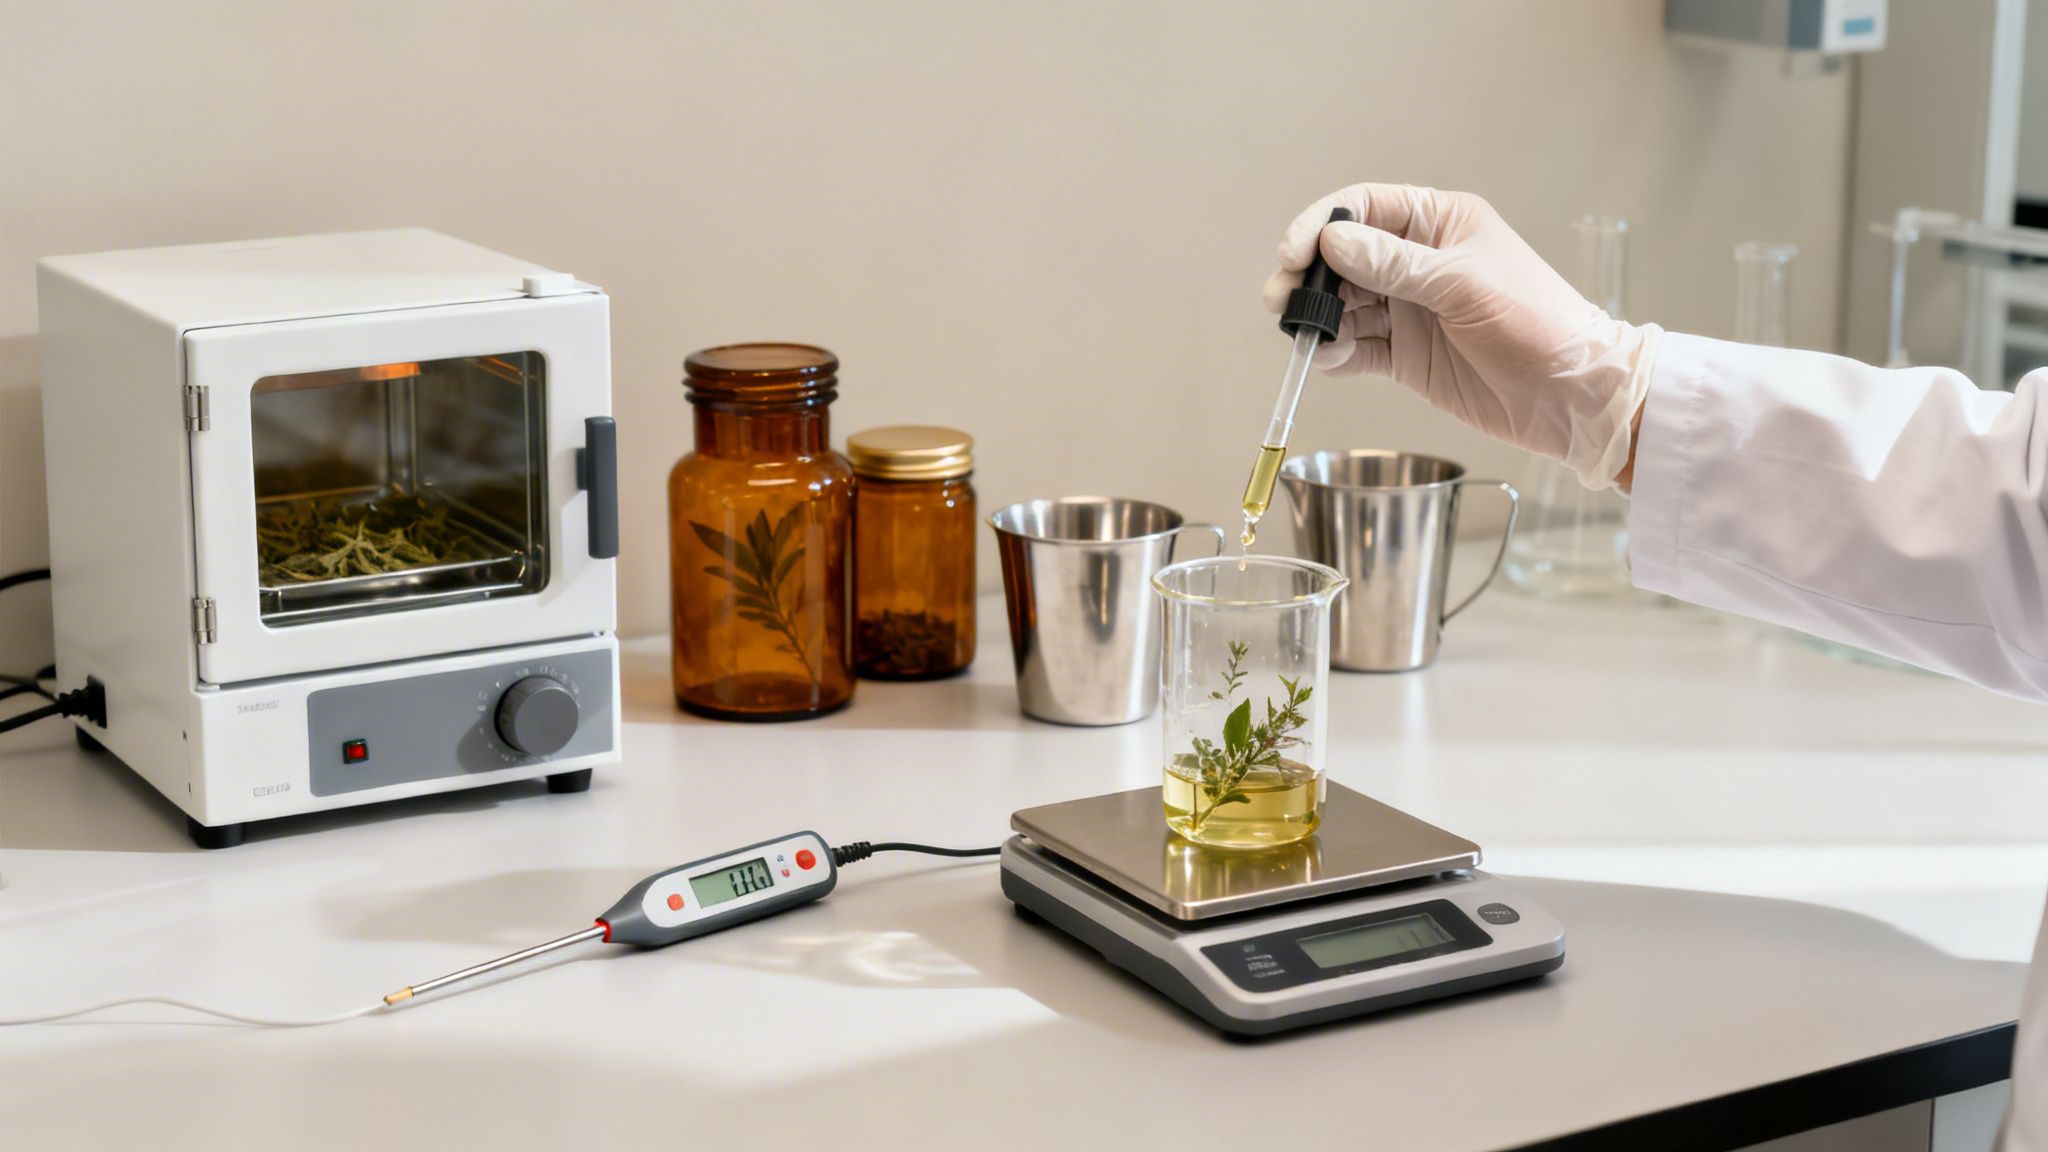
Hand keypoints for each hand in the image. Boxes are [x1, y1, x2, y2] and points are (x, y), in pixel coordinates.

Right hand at [1262, 183, 1658, 489]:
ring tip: (1307, 336)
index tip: (1294, 254)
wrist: (1569, 395)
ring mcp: (1408, 310)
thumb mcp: (1462, 284)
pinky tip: (1330, 358)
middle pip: (1340, 258)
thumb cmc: (1536, 322)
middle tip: (1282, 302)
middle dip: (1307, 277)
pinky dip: (1335, 353)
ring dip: (1317, 318)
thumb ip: (1393, 264)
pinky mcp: (1404, 356)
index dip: (1320, 226)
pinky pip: (1354, 348)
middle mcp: (1417, 263)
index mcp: (1438, 224)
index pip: (1362, 208)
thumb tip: (1331, 241)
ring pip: (1342, 305)